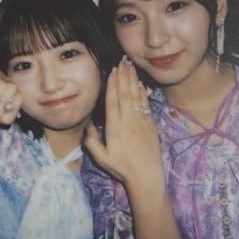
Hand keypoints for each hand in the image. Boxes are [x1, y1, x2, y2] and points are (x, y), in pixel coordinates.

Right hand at [83, 58, 163, 194]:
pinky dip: (143, 93)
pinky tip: (140, 85)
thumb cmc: (122, 168)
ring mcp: (141, 122)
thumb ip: (92, 141)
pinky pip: (145, 105)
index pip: (113, 101)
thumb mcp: (102, 158)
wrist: (146, 176)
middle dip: (123, 77)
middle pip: (125, 94)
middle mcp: (129, 121)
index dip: (113, 85)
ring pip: (136, 97)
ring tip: (131, 68)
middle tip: (122, 63)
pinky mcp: (150, 126)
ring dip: (133, 81)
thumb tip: (88, 126)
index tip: (112, 72)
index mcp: (115, 127)